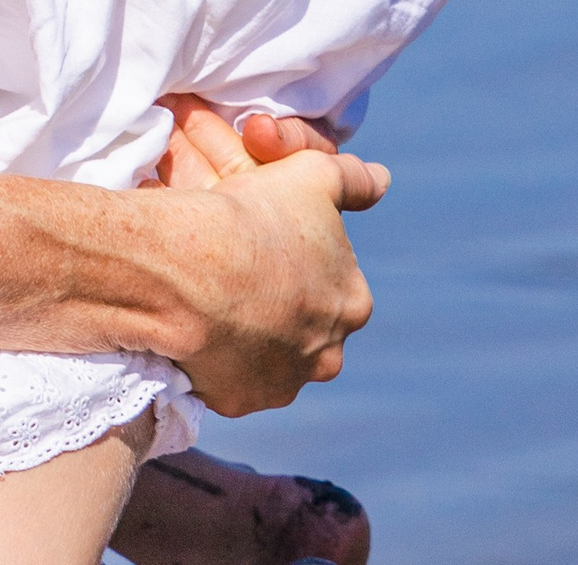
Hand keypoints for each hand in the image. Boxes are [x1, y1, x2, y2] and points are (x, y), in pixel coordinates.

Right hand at [154, 93, 385, 416]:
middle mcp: (327, 355)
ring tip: (216, 299)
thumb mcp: (315, 175)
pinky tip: (200, 326)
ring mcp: (284, 384)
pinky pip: (231, 379)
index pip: (335, 282)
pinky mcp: (241, 401)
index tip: (271, 242)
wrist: (194, 269)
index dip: (303, 259)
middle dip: (283, 306)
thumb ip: (355, 180)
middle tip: (244, 272)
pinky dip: (220, 358)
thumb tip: (384, 180)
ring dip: (253, 337)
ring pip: (271, 358)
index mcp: (352, 304)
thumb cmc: (257, 216)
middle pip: (308, 328)